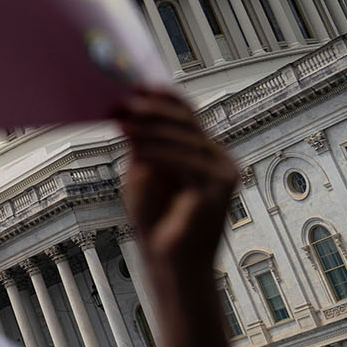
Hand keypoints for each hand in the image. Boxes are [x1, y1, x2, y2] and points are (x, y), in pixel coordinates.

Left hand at [115, 87, 237, 277]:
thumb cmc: (155, 220)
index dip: (162, 97)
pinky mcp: (221, 189)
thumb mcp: (142, 171)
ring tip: (123, 123)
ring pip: (187, 138)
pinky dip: (160, 152)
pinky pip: (188, 161)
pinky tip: (137, 150)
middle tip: (123, 101)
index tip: (134, 84)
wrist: (168, 262)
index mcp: (202, 151)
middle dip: (152, 110)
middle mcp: (219, 159)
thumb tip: (127, 109)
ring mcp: (224, 173)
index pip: (186, 113)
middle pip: (187, 121)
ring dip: (151, 129)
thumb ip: (141, 144)